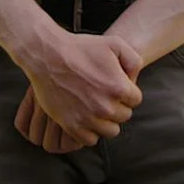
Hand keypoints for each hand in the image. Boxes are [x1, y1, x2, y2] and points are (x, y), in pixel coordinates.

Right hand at [15, 30, 142, 146]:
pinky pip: (90, 139)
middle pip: (124, 116)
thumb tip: (135, 78)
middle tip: (104, 95)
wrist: (48, 56)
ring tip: (97, 108)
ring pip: (110, 131)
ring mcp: (88, 118)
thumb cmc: (80, 48)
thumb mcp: (114, 44)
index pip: (135, 100)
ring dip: (106, 121)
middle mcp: (105, 106)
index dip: (127, 92)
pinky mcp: (72, 126)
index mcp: (118, 88)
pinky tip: (86, 117)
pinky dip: (90, 131)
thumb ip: (134, 60)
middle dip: (118, 106)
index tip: (116, 86)